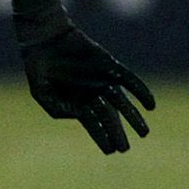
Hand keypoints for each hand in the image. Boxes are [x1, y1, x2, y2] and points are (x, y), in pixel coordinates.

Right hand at [21, 25, 154, 153]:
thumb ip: (57, 108)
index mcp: (76, 102)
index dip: (102, 137)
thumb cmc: (39, 65)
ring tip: (144, 133)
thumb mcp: (40, 92)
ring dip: (134, 118)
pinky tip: (150, 106)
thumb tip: (80, 118)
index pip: (93, 124)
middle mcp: (92, 93)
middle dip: (118, 133)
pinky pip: (130, 81)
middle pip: (110, 117)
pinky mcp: (110, 66)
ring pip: (122, 103)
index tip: (110, 151)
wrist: (45, 37)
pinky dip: (141, 92)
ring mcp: (102, 80)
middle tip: (125, 148)